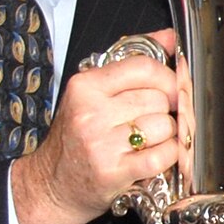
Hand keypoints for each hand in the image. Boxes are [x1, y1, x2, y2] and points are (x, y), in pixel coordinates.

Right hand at [14, 28, 179, 223]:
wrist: (51, 186)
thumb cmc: (76, 139)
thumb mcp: (93, 94)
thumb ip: (131, 64)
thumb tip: (168, 37)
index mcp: (86, 87)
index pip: (144, 67)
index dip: (167, 77)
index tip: (172, 87)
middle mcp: (91, 113)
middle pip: (159, 98)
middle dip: (168, 109)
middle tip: (157, 119)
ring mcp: (102, 144)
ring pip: (165, 126)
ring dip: (168, 135)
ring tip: (151, 140)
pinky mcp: (114, 172)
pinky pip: (163, 155)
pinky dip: (169, 156)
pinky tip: (157, 155)